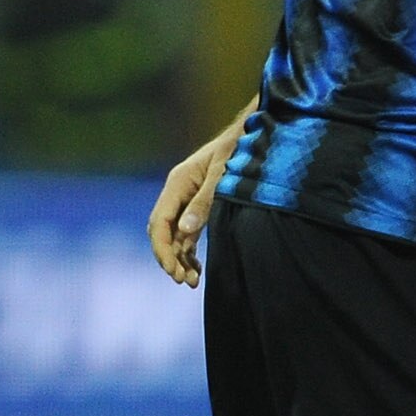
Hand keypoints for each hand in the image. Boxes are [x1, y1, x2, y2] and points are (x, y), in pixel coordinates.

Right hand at [149, 115, 247, 286]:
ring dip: (180, 257)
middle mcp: (178, 190)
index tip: (174, 271)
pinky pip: (187, 232)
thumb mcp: (225, 176)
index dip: (163, 249)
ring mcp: (187, 198)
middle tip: (184, 280)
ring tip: (192, 281)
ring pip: (174, 234)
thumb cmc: (241, 150)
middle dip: (169, 257)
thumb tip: (185, 231)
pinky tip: (197, 268)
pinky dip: (189, 251)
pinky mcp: (198, 204)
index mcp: (178, 182)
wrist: (256, 133)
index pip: (160, 222)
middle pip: (162, 231)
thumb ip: (205, 202)